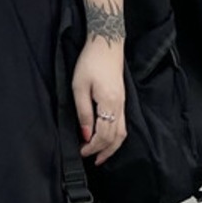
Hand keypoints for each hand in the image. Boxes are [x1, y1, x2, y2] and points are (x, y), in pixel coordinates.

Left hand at [71, 42, 126, 164]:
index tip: (80, 151)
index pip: (102, 134)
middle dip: (101, 151)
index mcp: (108, 103)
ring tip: (100, 156)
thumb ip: (83, 112)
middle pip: (114, 138)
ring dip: (111, 147)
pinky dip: (116, 137)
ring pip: (122, 133)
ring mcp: (122, 103)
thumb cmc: (90, 62)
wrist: (106, 43)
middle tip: (89, 159)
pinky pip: (122, 125)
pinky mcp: (122, 100)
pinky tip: (107, 140)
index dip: (92, 147)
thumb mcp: (79, 87)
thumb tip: (85, 134)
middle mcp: (119, 106)